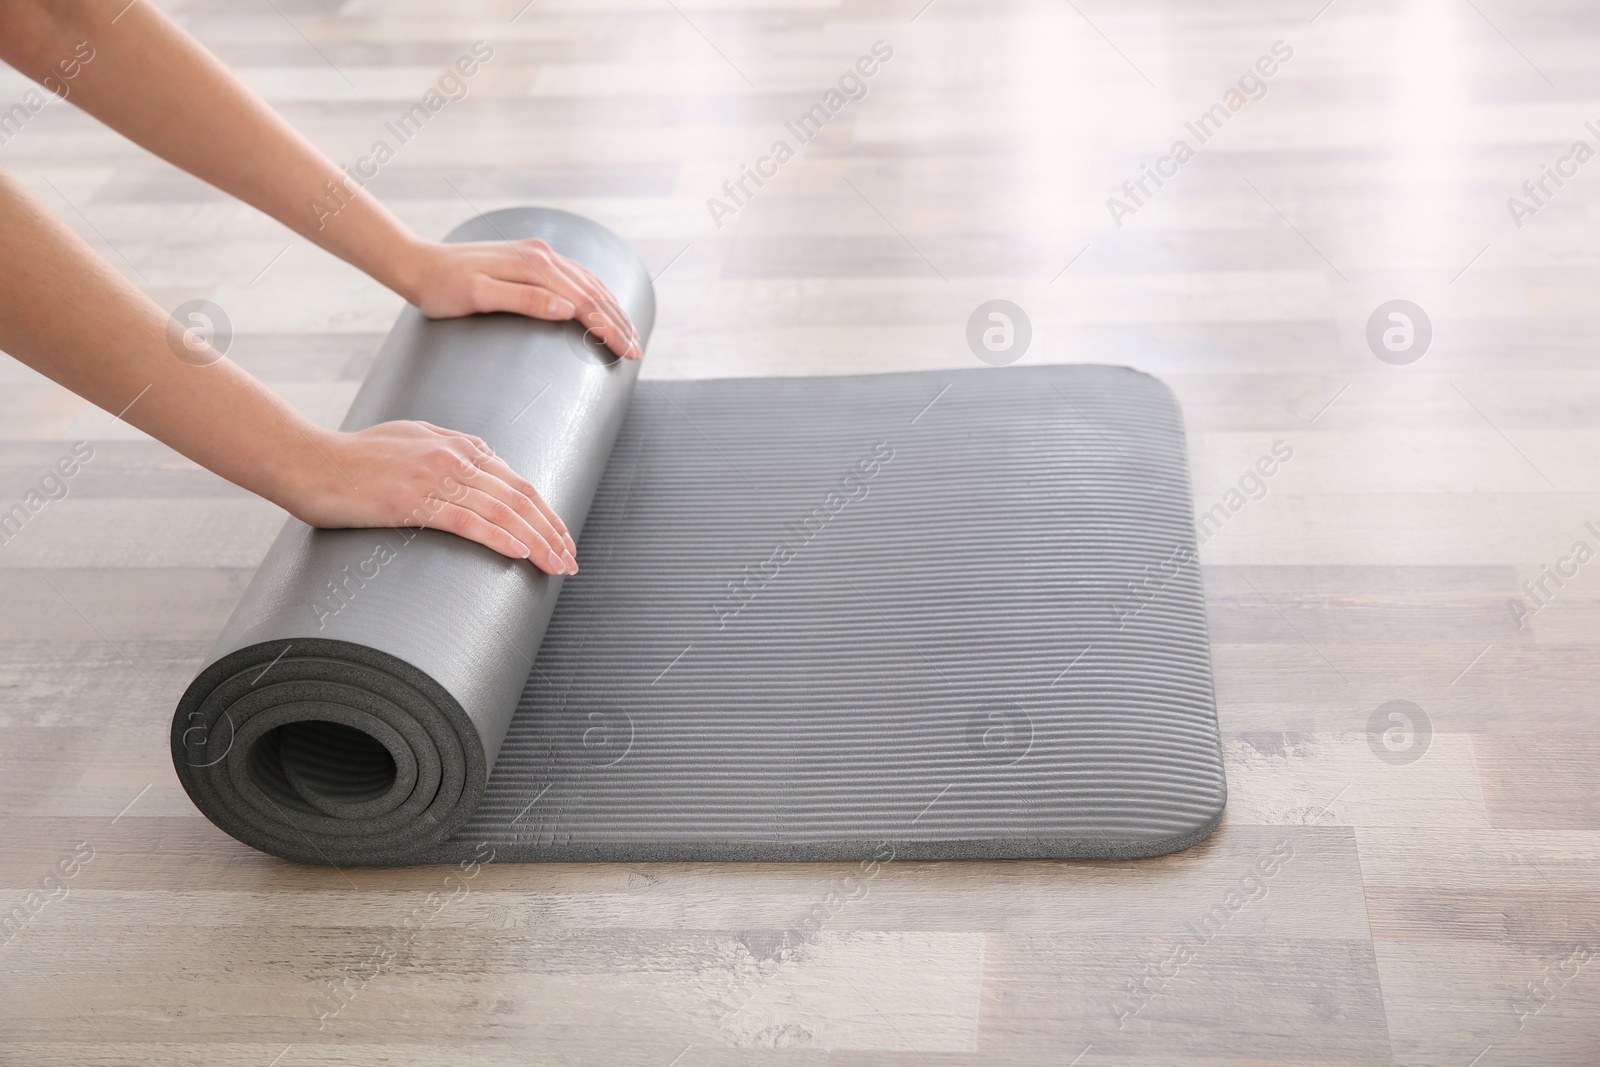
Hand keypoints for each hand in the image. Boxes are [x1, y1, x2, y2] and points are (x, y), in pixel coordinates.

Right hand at [284, 420, 579, 574]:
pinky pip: (468, 520)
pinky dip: (499, 537)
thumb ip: (445, 448)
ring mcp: (434, 477)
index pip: (516, 481)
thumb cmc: (353, 457)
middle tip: (571, 559)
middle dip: (551, 530)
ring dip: (537, 540)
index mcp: (457, 444)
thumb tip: (478, 465)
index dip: (544, 511)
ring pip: (502, 511)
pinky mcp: (412, 500)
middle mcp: (453, 456)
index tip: (561, 538)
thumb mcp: (409, 438)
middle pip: (519, 496)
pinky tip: (520, 553)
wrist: (307, 461)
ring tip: (558, 565)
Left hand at [396, 238, 640, 358]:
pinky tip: (604, 303)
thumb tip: (565, 309)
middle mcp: (542, 255)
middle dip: (619, 322)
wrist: (419, 264)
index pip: (584, 301)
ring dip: (612, 308)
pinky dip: (597, 291)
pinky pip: (576, 274)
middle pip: (593, 291)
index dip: (609, 328)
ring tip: (630, 334)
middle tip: (638, 353)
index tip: (628, 353)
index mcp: (533, 266)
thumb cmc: (442, 289)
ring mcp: (539, 253)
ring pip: (589, 282)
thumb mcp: (476, 297)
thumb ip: (522, 300)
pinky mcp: (533, 257)